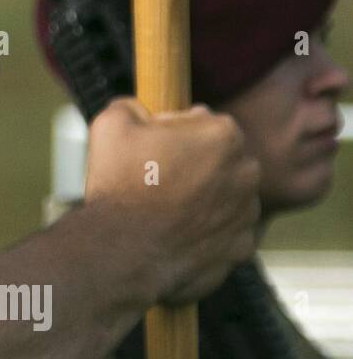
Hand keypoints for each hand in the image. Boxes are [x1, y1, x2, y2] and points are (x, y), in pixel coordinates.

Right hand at [85, 98, 260, 303]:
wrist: (122, 252)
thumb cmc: (119, 185)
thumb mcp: (111, 124)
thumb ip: (132, 106)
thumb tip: (137, 108)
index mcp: (223, 135)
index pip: (202, 121)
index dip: (172, 132)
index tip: (150, 149)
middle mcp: (247, 172)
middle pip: (219, 159)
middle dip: (194, 165)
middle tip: (155, 179)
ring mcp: (247, 213)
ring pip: (224, 196)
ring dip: (201, 198)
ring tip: (162, 210)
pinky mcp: (241, 248)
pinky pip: (224, 232)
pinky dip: (204, 232)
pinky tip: (174, 233)